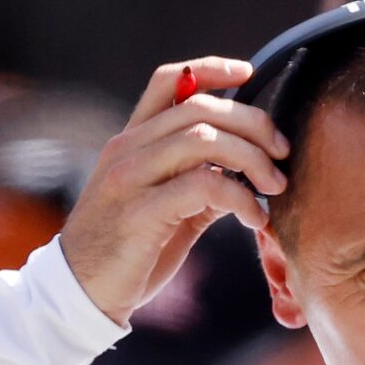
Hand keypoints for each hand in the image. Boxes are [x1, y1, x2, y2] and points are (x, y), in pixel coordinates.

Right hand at [60, 59, 287, 323]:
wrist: (81, 295)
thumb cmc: (126, 254)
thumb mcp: (166, 211)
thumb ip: (199, 186)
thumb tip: (243, 175)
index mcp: (132, 142)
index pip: (170, 81)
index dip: (212, 69)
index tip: (249, 72)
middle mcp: (128, 150)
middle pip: (200, 108)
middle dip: (253, 123)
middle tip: (283, 153)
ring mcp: (131, 178)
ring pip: (203, 139)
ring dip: (252, 159)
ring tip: (275, 186)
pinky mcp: (140, 213)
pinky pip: (203, 185)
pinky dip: (240, 197)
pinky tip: (254, 218)